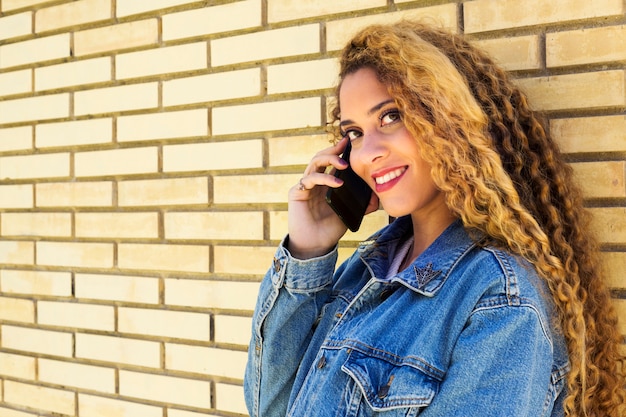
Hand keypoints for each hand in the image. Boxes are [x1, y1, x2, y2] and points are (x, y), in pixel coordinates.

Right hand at [287, 137, 377, 258]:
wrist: (315, 245)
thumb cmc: (330, 229)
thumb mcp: (350, 213)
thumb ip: (363, 205)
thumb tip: (378, 197)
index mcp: (325, 183)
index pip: (330, 161)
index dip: (338, 150)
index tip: (350, 141)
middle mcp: (314, 181)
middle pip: (320, 157)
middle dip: (333, 150)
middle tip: (346, 146)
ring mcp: (304, 186)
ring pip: (314, 163)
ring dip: (330, 159)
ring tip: (344, 164)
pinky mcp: (297, 192)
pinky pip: (310, 179)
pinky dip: (324, 178)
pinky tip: (337, 182)